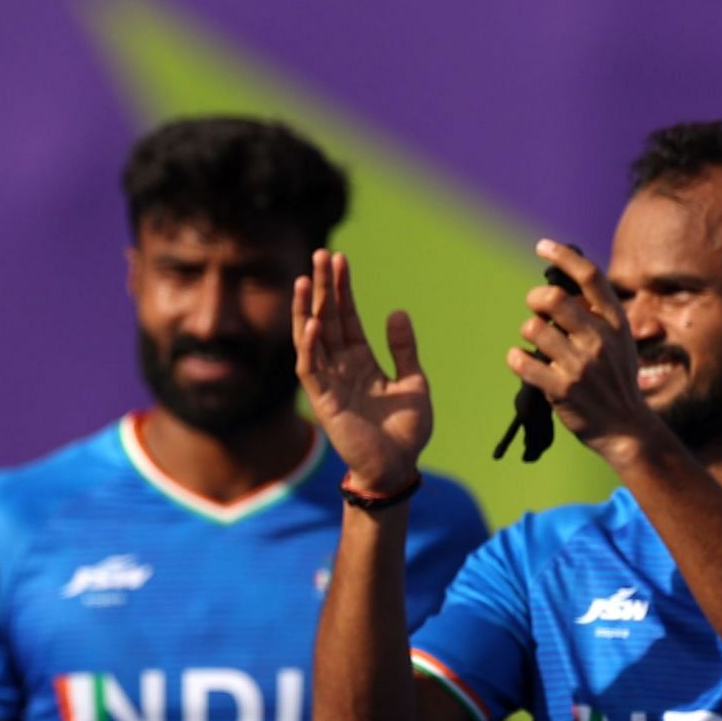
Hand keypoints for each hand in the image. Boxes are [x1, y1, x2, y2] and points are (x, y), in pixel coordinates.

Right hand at [293, 251, 430, 494]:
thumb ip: (403, 349)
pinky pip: (310, 369)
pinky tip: (313, 323)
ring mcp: (330, 382)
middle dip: (324, 287)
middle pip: (327, 318)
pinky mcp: (323, 401)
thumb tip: (395, 312)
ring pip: (311, 338)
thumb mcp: (413, 381)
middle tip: (321, 253)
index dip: (343, 289)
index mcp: (361, 360)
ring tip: (307, 279)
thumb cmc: (406, 430)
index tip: (340, 260)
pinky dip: (310, 346)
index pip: (346, 316)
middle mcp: (341, 366)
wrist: (398, 467)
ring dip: (307, 309)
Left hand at [504, 240, 659, 466]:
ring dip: (528, 332)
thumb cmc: (616, 381)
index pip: (590, 277)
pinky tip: (522, 361)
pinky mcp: (562, 389)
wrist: (626, 429)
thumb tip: (562, 288)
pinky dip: (516, 359)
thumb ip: (598, 317)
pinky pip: (522, 362)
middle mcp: (600, 340)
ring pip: (533, 328)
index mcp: (617, 323)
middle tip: (537, 311)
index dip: (563, 256)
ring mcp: (581, 365)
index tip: (542, 247)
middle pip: (553, 299)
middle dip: (536, 300)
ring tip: (535, 345)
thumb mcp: (621, 343)